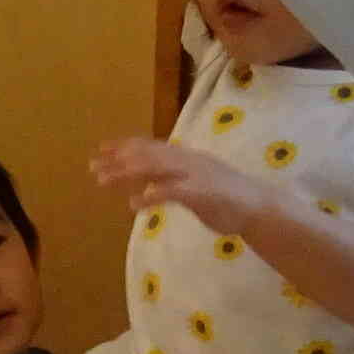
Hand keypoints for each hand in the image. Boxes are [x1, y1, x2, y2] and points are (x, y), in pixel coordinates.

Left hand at [92, 134, 272, 237]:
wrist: (262, 208)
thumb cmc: (229, 197)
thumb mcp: (197, 182)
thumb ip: (173, 181)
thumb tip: (148, 184)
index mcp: (187, 157)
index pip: (151, 146)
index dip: (125, 146)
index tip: (102, 149)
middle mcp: (188, 161)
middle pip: (146, 155)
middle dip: (118, 159)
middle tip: (92, 165)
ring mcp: (195, 175)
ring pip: (154, 168)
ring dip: (126, 173)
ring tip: (102, 180)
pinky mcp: (201, 194)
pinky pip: (170, 193)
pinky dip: (150, 197)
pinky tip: (133, 204)